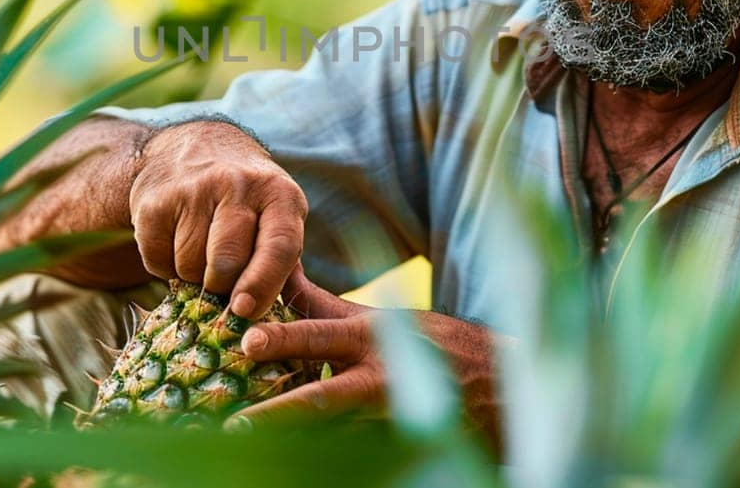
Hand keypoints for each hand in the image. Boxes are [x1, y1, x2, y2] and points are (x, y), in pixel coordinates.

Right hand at [129, 120, 307, 318]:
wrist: (195, 146)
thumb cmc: (245, 200)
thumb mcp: (275, 216)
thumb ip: (281, 264)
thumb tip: (266, 320)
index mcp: (278, 193)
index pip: (279, 246)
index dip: (263, 284)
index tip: (245, 310)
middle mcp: (237, 184)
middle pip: (227, 262)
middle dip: (223, 285)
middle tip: (222, 279)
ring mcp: (193, 189)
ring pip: (191, 265)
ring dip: (193, 275)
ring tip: (200, 250)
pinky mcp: (154, 201)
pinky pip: (157, 260)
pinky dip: (164, 265)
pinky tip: (174, 239)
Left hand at [234, 267, 503, 445]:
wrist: (501, 388)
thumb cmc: (431, 346)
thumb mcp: (382, 321)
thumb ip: (328, 307)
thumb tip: (285, 272)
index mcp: (372, 337)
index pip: (319, 333)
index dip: (282, 337)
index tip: (245, 339)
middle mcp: (380, 378)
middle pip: (322, 397)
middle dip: (279, 412)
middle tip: (239, 424)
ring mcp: (391, 420)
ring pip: (334, 438)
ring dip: (297, 446)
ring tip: (255, 453)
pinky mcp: (399, 448)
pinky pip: (356, 456)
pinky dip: (329, 461)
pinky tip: (296, 468)